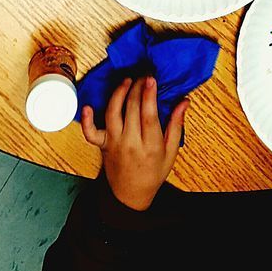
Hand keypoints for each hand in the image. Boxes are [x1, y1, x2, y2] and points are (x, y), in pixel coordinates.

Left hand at [81, 76, 187, 210]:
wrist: (130, 195)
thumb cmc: (152, 173)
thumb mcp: (171, 152)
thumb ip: (176, 125)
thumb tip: (184, 101)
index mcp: (151, 146)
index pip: (149, 115)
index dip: (149, 95)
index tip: (151, 79)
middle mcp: (131, 143)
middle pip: (132, 109)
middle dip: (137, 87)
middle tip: (143, 76)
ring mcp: (114, 143)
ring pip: (113, 113)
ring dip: (119, 93)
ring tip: (127, 81)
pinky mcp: (102, 145)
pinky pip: (90, 132)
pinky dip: (87, 119)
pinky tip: (89, 106)